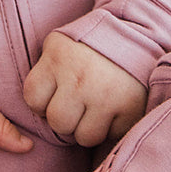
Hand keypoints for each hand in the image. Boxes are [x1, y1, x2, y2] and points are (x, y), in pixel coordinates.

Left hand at [23, 31, 146, 147]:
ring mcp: (107, 94)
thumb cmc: (91, 46)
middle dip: (65, 118)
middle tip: (77, 104)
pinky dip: (111, 127)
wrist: (138, 33)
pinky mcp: (131, 108)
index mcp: (59, 56)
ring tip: (95, 107)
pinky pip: (111, 136)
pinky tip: (113, 108)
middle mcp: (80, 76)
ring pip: (84, 137)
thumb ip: (46, 73)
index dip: (41, 102)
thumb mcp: (61, 46)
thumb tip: (37, 111)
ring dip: (88, 127)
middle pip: (58, 123)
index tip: (54, 94)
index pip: (32, 98)